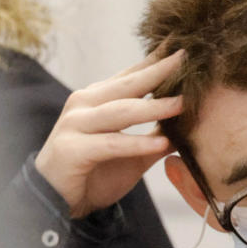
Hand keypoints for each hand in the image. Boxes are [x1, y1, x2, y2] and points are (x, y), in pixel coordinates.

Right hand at [35, 49, 183, 218]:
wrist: (56, 201)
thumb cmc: (94, 173)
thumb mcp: (133, 153)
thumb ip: (156, 136)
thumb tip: (190, 125)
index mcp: (98, 99)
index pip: (132, 75)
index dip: (156, 60)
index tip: (183, 45)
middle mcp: (84, 104)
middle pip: (128, 85)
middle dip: (158, 71)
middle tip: (185, 58)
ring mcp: (75, 124)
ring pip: (120, 112)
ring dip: (153, 107)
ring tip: (182, 104)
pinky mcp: (72, 149)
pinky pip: (111, 144)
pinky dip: (137, 144)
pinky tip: (161, 143)